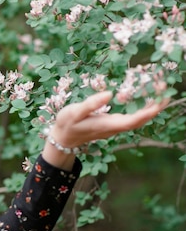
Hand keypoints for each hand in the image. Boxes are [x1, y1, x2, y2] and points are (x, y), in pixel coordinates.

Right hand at [42, 91, 168, 169]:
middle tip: (167, 92)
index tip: (161, 101)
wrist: (62, 138)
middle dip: (155, 108)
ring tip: (160, 93)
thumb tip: (109, 93)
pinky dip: (141, 109)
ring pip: (137, 120)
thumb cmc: (66, 124)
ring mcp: (114, 128)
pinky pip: (132, 118)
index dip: (148, 112)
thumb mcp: (74, 112)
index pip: (133, 120)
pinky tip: (144, 100)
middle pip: (140, 121)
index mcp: (106, 125)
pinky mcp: (112, 125)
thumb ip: (90, 103)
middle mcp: (114, 128)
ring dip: (150, 109)